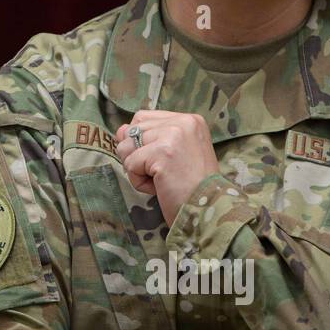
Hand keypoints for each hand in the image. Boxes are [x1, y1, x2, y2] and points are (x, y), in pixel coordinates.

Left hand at [114, 110, 221, 224]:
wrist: (209, 211)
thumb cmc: (191, 188)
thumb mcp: (173, 155)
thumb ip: (147, 138)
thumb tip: (120, 130)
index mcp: (190, 120)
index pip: (143, 118)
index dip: (140, 141)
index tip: (160, 161)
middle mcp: (183, 122)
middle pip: (132, 131)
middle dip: (138, 157)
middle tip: (165, 174)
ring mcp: (173, 134)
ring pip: (127, 147)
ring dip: (138, 170)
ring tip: (162, 180)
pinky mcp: (163, 152)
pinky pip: (130, 164)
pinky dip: (139, 182)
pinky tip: (160, 187)